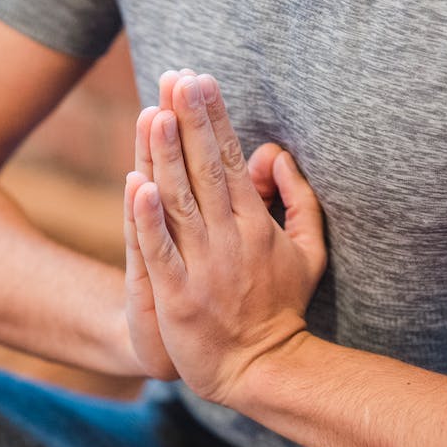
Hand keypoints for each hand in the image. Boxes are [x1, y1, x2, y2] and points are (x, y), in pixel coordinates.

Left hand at [132, 72, 325, 404]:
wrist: (263, 369)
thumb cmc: (282, 309)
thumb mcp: (309, 252)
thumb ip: (299, 201)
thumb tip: (279, 155)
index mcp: (256, 226)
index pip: (233, 161)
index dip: (215, 120)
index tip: (201, 80)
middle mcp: (230, 240)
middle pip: (206, 171)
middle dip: (192, 121)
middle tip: (178, 77)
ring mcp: (202, 267)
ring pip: (180, 203)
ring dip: (168, 157)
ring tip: (156, 113)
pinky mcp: (178, 296)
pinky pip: (160, 251)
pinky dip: (147, 219)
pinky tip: (137, 185)